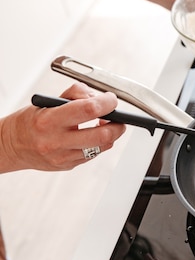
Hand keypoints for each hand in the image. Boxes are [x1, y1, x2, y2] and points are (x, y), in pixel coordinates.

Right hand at [0, 83, 125, 172]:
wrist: (11, 146)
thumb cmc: (30, 121)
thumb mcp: (47, 101)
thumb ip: (74, 94)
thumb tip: (98, 96)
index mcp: (49, 120)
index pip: (88, 109)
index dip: (107, 103)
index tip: (111, 100)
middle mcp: (56, 141)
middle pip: (102, 135)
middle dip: (118, 124)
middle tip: (118, 117)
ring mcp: (62, 156)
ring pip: (102, 146)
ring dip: (111, 134)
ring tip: (105, 125)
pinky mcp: (67, 165)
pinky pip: (94, 154)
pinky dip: (99, 143)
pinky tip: (91, 135)